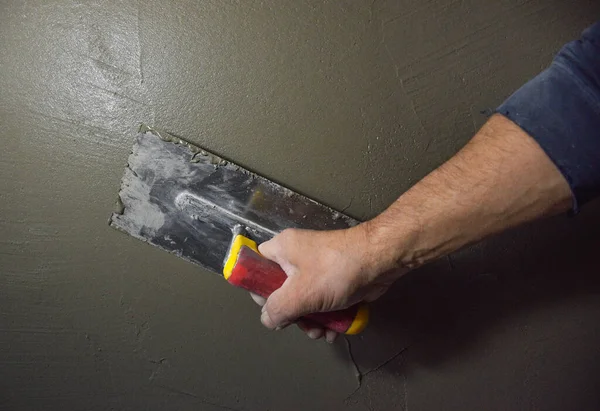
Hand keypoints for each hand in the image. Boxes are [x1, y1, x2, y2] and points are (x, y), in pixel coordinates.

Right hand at [251, 224, 405, 342]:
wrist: (380, 261)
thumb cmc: (336, 271)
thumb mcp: (300, 293)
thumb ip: (278, 310)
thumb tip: (268, 319)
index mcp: (282, 249)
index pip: (257, 267)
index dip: (259, 290)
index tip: (271, 307)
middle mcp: (296, 257)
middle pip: (281, 291)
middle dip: (293, 315)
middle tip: (302, 325)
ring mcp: (317, 269)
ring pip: (304, 301)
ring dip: (311, 321)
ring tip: (322, 332)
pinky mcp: (334, 280)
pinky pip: (322, 302)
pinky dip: (326, 317)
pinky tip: (334, 330)